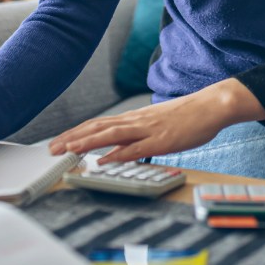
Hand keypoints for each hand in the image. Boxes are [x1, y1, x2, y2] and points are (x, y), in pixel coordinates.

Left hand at [48, 78, 264, 163]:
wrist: (212, 105)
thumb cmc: (188, 116)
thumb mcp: (158, 124)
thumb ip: (139, 135)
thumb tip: (120, 148)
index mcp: (135, 118)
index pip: (99, 124)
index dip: (77, 133)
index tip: (59, 141)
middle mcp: (137, 121)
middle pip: (98, 128)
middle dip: (73, 138)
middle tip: (52, 149)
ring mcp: (149, 129)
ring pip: (111, 135)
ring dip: (87, 143)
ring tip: (68, 150)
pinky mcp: (162, 139)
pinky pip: (136, 147)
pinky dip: (117, 153)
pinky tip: (103, 159)